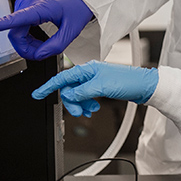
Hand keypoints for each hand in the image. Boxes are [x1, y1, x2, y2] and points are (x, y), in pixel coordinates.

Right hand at [0, 0, 92, 59]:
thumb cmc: (76, 7)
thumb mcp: (71, 30)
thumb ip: (55, 46)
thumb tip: (38, 55)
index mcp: (42, 6)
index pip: (19, 17)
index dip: (3, 23)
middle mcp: (29, 0)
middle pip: (16, 32)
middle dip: (26, 47)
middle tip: (41, 53)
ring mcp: (25, 0)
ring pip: (15, 29)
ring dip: (26, 41)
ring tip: (42, 44)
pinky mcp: (24, 2)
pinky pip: (17, 23)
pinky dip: (25, 34)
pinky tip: (36, 36)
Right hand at [31, 60, 157, 117]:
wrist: (143, 86)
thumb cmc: (127, 82)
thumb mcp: (100, 87)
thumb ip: (81, 92)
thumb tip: (69, 96)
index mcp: (86, 69)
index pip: (62, 78)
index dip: (48, 87)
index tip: (37, 94)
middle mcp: (88, 73)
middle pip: (69, 89)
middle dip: (72, 102)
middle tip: (80, 111)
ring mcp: (94, 80)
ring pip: (77, 95)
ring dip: (81, 105)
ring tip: (90, 111)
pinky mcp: (99, 87)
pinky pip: (85, 97)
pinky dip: (87, 104)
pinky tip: (93, 109)